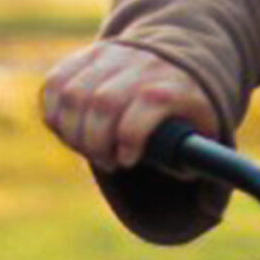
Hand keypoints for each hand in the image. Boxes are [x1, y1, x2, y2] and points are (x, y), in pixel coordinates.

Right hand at [40, 41, 218, 173]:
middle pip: (104, 101)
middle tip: (106, 161)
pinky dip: (55, 113)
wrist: (177, 61)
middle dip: (96, 141)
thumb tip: (204, 203)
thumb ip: (201, 166)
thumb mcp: (205, 134)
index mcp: (174, 86)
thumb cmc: (189, 111)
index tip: (127, 162)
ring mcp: (113, 57)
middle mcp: (143, 65)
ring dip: (72, 131)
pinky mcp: (88, 56)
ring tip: (88, 149)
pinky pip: (56, 82)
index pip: (150, 102)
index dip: (132, 136)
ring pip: (74, 92)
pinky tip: (70, 131)